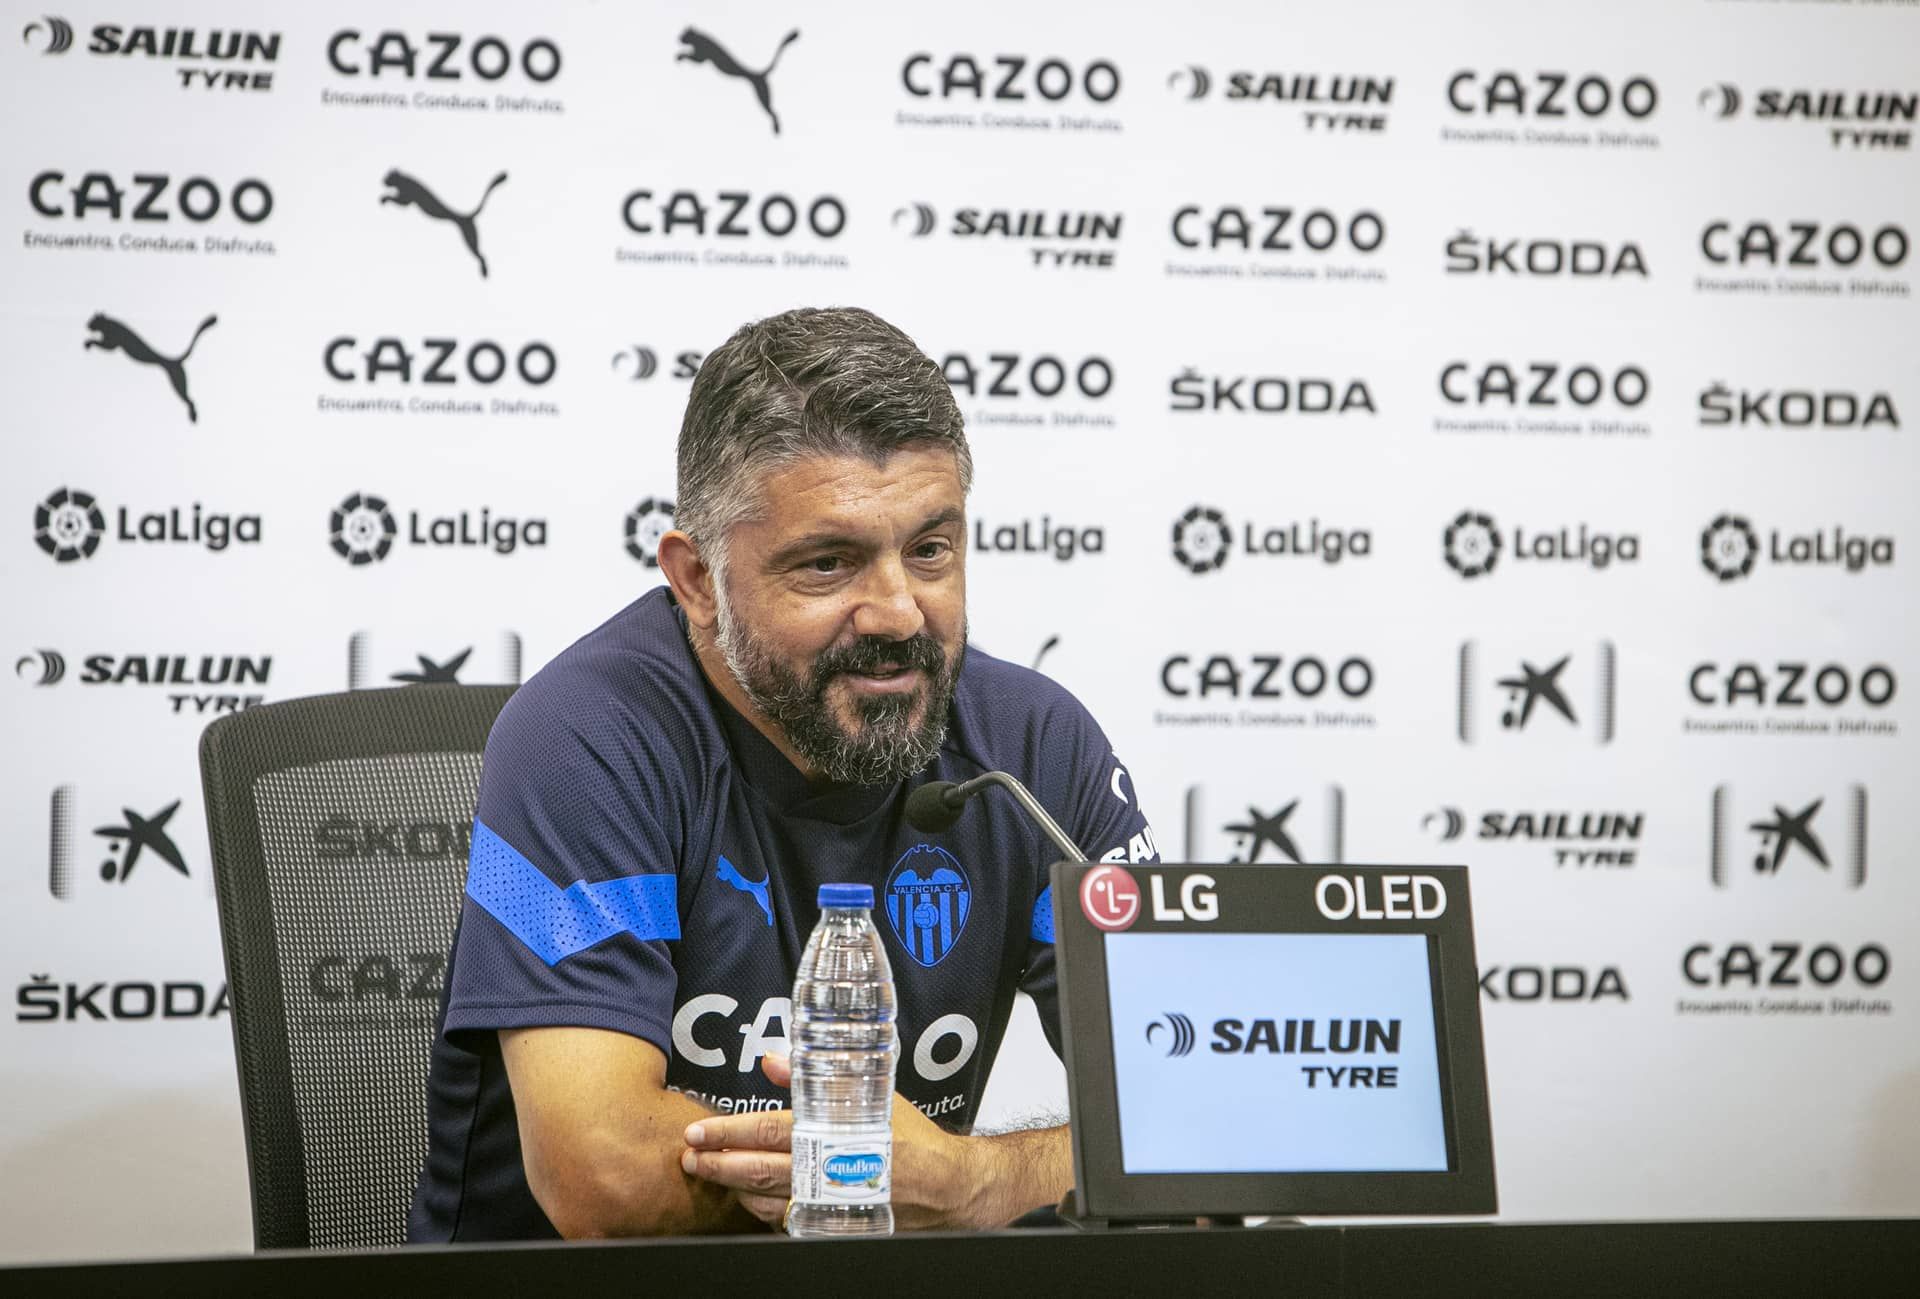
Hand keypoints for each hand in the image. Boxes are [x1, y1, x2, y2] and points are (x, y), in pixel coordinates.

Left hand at [679, 1054, 978, 1230]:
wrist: (947, 1186)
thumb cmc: (911, 1137)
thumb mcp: (868, 1096)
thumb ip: (814, 1081)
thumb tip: (773, 1062)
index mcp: (832, 1136)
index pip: (767, 1132)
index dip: (727, 1132)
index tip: (697, 1130)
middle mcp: (825, 1173)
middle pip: (756, 1171)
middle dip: (716, 1164)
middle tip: (688, 1157)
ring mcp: (827, 1205)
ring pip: (764, 1202)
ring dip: (733, 1188)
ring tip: (710, 1174)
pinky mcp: (833, 1226)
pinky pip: (787, 1221)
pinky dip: (762, 1210)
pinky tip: (747, 1199)